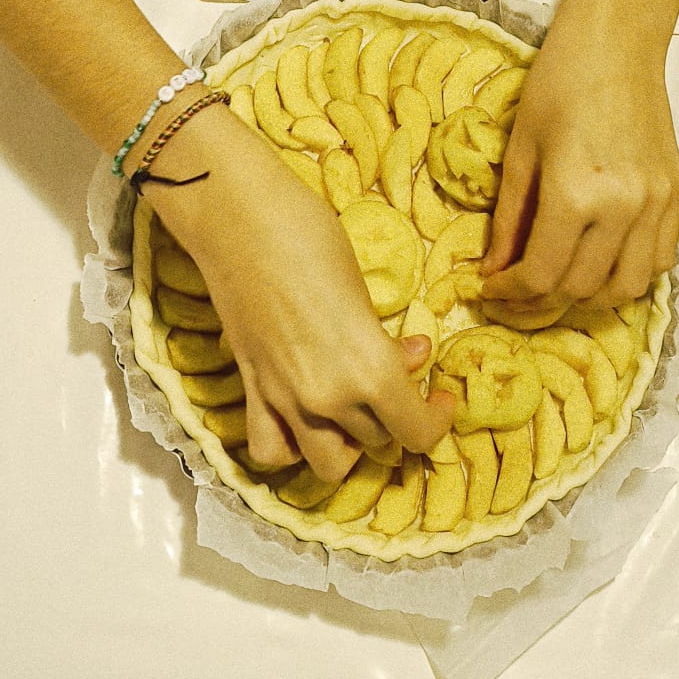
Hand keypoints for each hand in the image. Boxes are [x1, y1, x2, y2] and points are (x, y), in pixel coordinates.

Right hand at [148, 106, 453, 483]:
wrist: (239, 216)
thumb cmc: (310, 234)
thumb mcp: (362, 288)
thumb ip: (383, 337)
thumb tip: (411, 356)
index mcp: (369, 369)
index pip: (416, 433)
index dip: (435, 421)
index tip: (439, 398)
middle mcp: (328, 397)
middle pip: (376, 442)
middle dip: (394, 417)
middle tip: (396, 377)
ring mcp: (284, 398)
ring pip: (328, 462)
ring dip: (348, 443)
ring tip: (354, 410)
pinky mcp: (250, 388)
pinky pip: (270, 448)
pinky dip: (290, 446)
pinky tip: (302, 422)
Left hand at [479, 30, 678, 309]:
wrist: (616, 44)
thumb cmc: (558, 83)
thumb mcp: (521, 150)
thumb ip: (509, 217)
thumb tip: (493, 269)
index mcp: (575, 194)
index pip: (541, 274)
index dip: (510, 292)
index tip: (490, 288)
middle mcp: (622, 209)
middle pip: (582, 288)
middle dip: (542, 298)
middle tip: (518, 288)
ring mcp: (656, 206)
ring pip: (627, 287)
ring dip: (590, 297)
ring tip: (561, 282)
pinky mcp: (676, 197)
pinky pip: (661, 262)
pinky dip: (631, 274)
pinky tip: (604, 261)